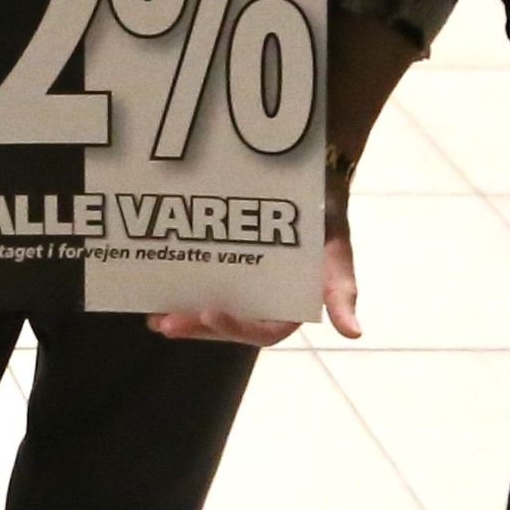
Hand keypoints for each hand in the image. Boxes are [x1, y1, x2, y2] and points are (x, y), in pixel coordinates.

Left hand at [154, 209, 362, 349]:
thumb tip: (355, 333)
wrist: (308, 177)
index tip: (209, 313)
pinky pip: (202, 287)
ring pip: (212, 311)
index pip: (265, 331)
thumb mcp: (336, 250)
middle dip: (198, 327)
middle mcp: (265, 301)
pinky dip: (181, 295)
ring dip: (184, 319)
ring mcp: (243, 286)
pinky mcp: (226, 268)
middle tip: (166, 323)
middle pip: (230, 325)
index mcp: (291, 305)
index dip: (237, 328)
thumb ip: (341, 291)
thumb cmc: (325, 214)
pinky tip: (155, 295)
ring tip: (155, 319)